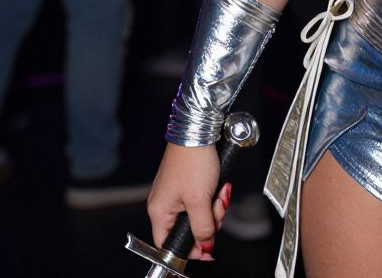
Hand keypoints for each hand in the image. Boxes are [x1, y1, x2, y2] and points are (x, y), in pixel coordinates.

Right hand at [147, 143, 231, 261]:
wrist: (199, 129)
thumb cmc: (193, 160)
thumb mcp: (200, 199)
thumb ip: (202, 227)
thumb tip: (205, 246)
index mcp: (160, 212)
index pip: (168, 245)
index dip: (189, 250)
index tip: (208, 251)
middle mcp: (166, 204)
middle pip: (190, 229)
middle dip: (210, 220)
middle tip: (217, 205)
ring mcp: (178, 193)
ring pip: (201, 214)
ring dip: (216, 205)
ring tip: (220, 191)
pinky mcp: (190, 183)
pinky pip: (205, 199)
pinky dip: (215, 195)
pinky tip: (221, 186)